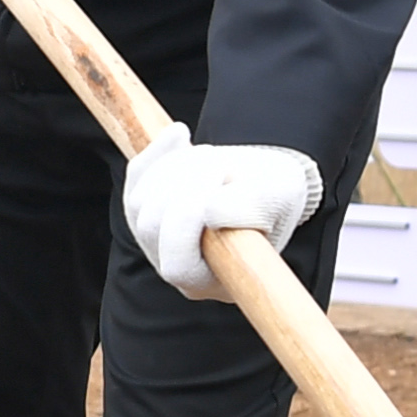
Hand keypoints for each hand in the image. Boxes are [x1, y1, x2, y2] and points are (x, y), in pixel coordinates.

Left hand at [120, 125, 323, 300]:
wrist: (266, 179)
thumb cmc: (277, 197)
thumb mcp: (280, 197)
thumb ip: (251, 208)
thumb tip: (212, 211)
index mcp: (212, 280)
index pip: (178, 265)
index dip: (189, 220)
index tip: (223, 177)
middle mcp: (175, 266)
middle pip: (151, 228)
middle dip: (185, 185)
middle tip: (222, 163)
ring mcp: (154, 239)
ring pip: (139, 201)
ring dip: (175, 168)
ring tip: (212, 155)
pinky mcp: (145, 206)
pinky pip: (136, 177)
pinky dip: (157, 152)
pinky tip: (181, 135)